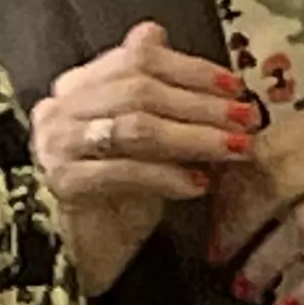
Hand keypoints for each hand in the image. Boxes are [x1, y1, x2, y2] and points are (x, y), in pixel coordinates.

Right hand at [33, 21, 252, 295]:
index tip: (235, 86)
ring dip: (194, 137)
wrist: (82, 247)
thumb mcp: (148, 135)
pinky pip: (124, 171)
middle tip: (245, 118)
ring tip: (234, 148)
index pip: (138, 57)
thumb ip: (165, 96)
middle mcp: (62, 106)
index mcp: (82, 83)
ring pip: (135, 128)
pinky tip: (200, 184)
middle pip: (140, 91)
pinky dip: (167, 175)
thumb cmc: (122, 186)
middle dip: (201, 105)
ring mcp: (57, 143)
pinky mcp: (63, 182)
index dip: (191, 69)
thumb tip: (215, 72)